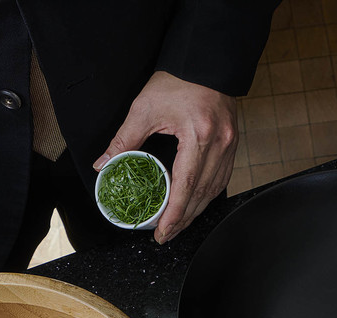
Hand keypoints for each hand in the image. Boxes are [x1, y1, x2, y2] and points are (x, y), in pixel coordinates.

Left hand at [94, 71, 237, 243]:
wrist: (206, 61)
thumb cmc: (178, 80)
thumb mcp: (145, 108)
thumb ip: (124, 139)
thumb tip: (104, 164)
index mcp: (199, 136)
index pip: (186, 185)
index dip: (174, 214)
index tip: (162, 232)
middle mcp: (219, 144)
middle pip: (201, 194)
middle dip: (183, 220)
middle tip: (165, 236)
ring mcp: (230, 146)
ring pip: (213, 190)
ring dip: (195, 211)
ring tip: (178, 226)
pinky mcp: (232, 144)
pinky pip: (221, 179)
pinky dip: (207, 196)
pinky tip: (195, 205)